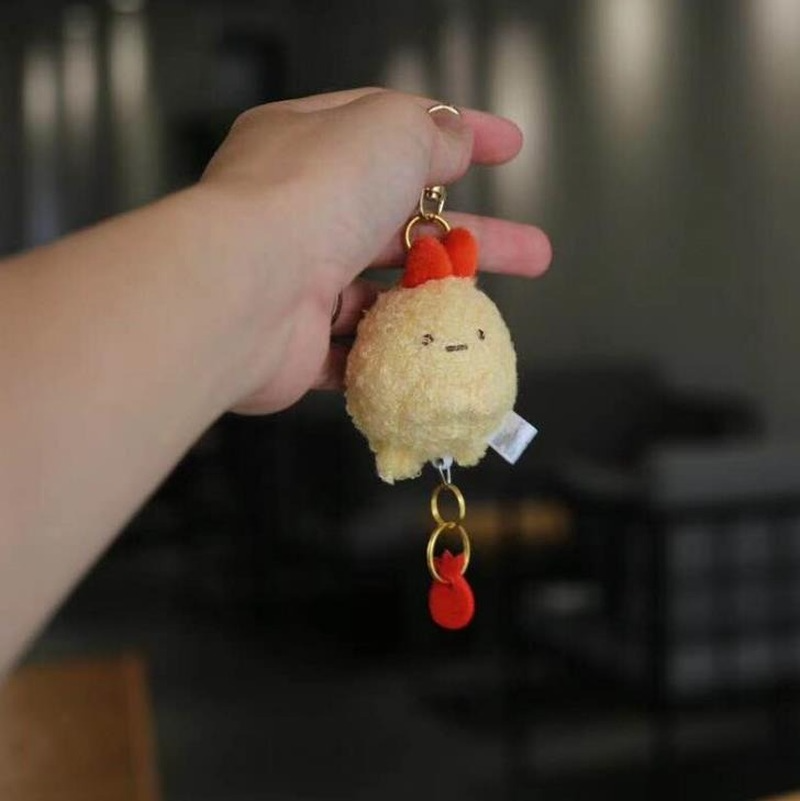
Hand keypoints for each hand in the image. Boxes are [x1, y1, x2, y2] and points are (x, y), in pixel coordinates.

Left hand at [199, 88, 551, 413]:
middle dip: (475, 236)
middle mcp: (298, 210)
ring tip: (489, 312)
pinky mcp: (297, 340)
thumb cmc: (310, 194)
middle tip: (530, 251)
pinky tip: (434, 345)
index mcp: (307, 143)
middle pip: (402, 221)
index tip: (509, 146)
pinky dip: (395, 344)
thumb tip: (456, 139)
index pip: (394, 130)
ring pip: (386, 289)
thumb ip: (432, 134)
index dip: (458, 134)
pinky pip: (356, 344)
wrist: (247, 290)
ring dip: (438, 299)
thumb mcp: (388, 133)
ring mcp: (296, 277)